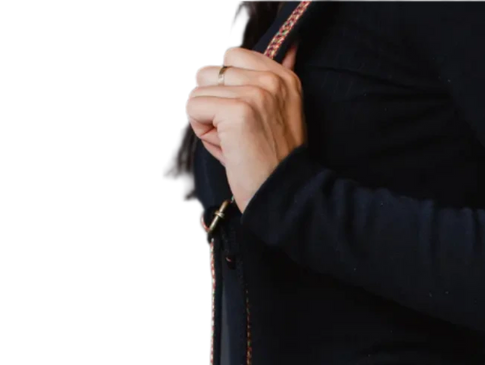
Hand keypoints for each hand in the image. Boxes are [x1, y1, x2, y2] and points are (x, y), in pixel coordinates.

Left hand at [185, 42, 305, 211]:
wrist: (286, 196)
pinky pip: (193, 107)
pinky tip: (226, 147)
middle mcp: (271, 80)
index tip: (245, 117)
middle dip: (214, 104)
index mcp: (284, 77)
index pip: (233, 56)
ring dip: (207, 118)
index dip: (227, 88)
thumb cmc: (275, 163)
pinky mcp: (236, 111)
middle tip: (238, 134)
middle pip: (211, 72)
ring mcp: (254, 93)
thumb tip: (291, 47)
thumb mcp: (279, 113)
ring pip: (199, 89)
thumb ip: (267, 82)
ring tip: (232, 141)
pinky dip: (202, 131)